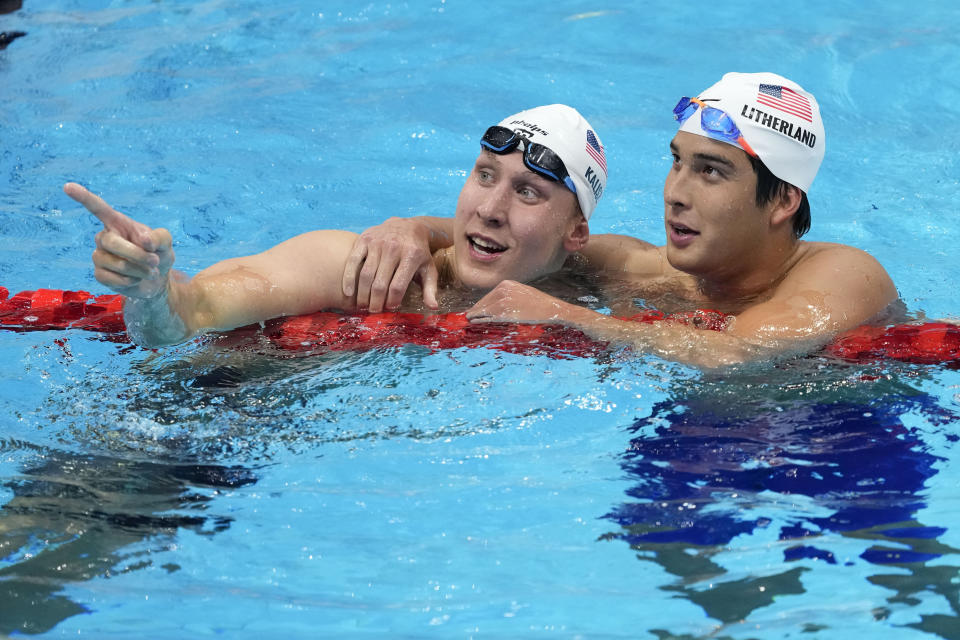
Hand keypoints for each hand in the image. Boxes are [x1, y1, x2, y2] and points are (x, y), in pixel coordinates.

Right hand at [64, 183, 173, 298]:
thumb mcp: (165, 242)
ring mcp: (100, 256)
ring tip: (150, 271)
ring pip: (116, 264)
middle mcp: (104, 237)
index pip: (98, 208)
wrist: (157, 279)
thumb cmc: (158, 253)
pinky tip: (136, 278)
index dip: (84, 198)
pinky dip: (131, 281)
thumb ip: (159, 237)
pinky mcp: (100, 274)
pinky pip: (113, 279)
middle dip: (137, 254)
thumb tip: (144, 240)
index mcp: (117, 223)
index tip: (68, 186)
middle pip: (112, 242)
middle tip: (155, 261)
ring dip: (139, 270)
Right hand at [341, 217, 438, 311]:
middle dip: (376, 302)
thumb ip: (430, 289)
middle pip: (380, 283)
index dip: (392, 301)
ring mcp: (377, 243)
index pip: (398, 286)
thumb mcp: (429, 269)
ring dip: (362, 294)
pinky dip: (348, 278)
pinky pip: (353, 261)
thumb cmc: (418, 253)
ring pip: (365, 275)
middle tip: (374, 311)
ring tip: (363, 306)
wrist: (407, 226)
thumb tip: (432, 307)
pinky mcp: (364, 239)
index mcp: (412, 256)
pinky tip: (349, 292)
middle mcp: (394, 248)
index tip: (390, 308)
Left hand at [466, 281, 572, 324]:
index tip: (475, 308)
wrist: (550, 308)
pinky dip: (479, 319)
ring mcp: (502, 302)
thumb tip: (499, 303)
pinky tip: (474, 321)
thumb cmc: (540, 303)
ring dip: (475, 314)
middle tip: (469, 314)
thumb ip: (510, 295)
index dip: (481, 303)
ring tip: (469, 318)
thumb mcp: (523, 292)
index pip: (489, 295)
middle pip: (484, 301)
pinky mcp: (504, 313)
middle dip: (477, 308)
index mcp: (507, 284)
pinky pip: (487, 317)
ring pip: (483, 309)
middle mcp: (502, 290)